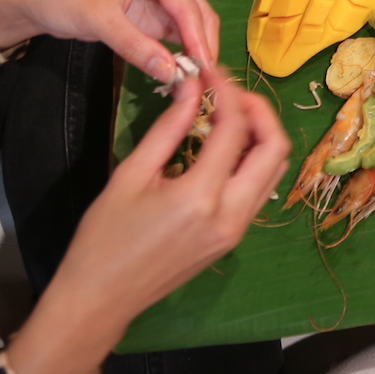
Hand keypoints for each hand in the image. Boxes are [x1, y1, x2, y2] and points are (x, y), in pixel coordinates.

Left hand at [0, 0, 219, 82]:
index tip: (207, 70)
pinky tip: (183, 72)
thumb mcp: (100, 20)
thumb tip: (172, 74)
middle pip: (196, 12)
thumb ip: (137, 47)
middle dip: (202, 45)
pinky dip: (180, 52)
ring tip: (199, 81)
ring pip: (190, 24)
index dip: (199, 38)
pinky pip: (174, 33)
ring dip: (194, 51)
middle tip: (207, 81)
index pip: (187, 4)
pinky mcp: (152, 12)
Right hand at [5, 68, 287, 373]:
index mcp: (202, 197)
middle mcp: (231, 214)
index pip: (234, 129)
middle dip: (259, 111)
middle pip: (275, 148)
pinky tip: (224, 147)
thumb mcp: (131, 176)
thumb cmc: (104, 239)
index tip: (210, 73)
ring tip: (228, 114)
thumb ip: (168, 128)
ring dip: (261, 136)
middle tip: (229, 93)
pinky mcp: (234, 238)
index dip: (227, 92)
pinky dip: (252, 161)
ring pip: (274, 170)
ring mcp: (238, 230)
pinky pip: (259, 190)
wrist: (99, 300)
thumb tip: (191, 86)